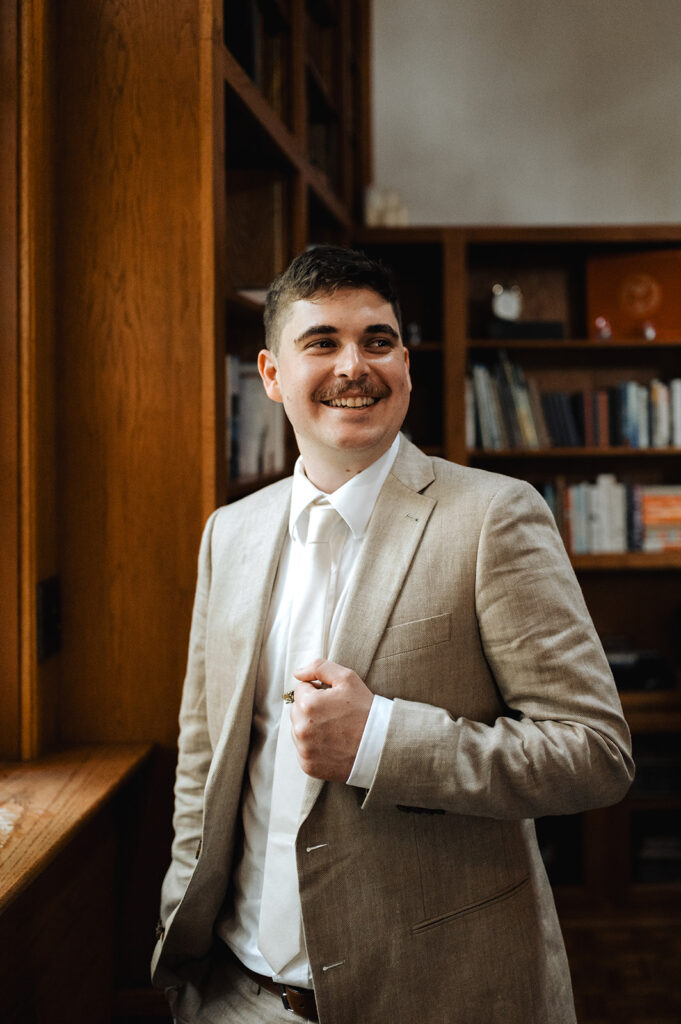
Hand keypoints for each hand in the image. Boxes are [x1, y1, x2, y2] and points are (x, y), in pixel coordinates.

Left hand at [290, 658, 372, 782]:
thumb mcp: (347, 679)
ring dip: (311, 727)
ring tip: (335, 730)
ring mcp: (303, 750)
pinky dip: (314, 746)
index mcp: (307, 704)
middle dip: (312, 709)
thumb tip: (297, 673)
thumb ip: (319, 667)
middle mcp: (300, 728)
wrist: (380, 746)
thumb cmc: (365, 710)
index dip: (319, 691)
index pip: (301, 690)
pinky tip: (332, 744)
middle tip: (336, 715)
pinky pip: (304, 750)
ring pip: (299, 730)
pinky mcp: (307, 765)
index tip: (334, 700)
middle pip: (297, 710)